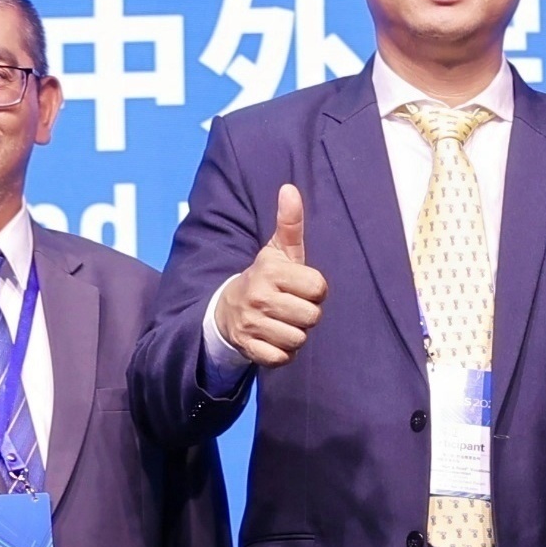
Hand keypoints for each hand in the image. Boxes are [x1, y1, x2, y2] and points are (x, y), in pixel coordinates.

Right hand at [212, 182, 329, 367]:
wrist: (227, 310)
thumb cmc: (265, 278)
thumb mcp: (277, 251)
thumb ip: (289, 223)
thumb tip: (290, 188)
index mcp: (271, 272)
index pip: (318, 287)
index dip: (314, 290)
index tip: (300, 287)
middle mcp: (259, 297)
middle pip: (312, 316)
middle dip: (306, 314)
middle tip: (290, 306)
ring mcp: (252, 324)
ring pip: (299, 339)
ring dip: (295, 333)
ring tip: (282, 322)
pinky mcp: (249, 348)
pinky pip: (283, 358)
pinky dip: (283, 352)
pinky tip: (274, 338)